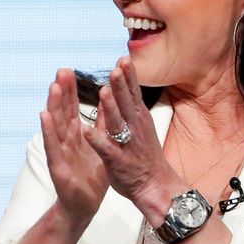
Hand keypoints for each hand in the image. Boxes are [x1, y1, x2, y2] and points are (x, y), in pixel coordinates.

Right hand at [40, 69, 108, 225]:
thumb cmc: (91, 176)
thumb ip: (102, 124)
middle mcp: (65, 140)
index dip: (70, 90)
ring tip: (53, 87)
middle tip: (61, 71)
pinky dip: (48, 131)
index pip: (71, 108)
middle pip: (62, 112)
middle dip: (61, 92)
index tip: (68, 71)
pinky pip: (53, 147)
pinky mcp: (57, 167)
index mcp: (76, 135)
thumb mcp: (101, 145)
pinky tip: (44, 117)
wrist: (85, 206)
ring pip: (56, 126)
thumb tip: (106, 99)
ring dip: (53, 106)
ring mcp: (59, 152)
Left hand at [83, 57, 182, 217]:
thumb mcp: (141, 127)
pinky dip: (97, 140)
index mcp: (139, 118)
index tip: (124, 58)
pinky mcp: (117, 161)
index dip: (129, 76)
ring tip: (103, 91)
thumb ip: (132, 107)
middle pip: (127, 103)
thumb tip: (127, 84)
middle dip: (122, 85)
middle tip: (118, 66)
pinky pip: (106, 149)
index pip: (134, 93)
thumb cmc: (145, 155)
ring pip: (117, 123)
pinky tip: (87, 131)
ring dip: (110, 107)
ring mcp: (127, 144)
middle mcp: (135, 128)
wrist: (156, 186)